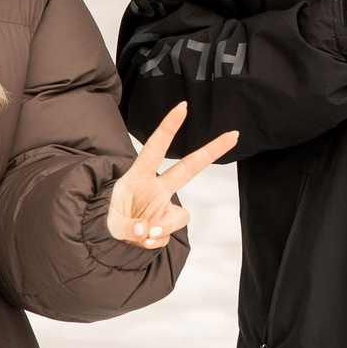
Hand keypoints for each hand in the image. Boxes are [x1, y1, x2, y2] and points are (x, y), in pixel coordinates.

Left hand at [107, 101, 238, 247]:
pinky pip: (169, 233)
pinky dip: (156, 241)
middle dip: (212, 150)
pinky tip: (145, 240)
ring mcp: (166, 205)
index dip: (168, 127)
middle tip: (234, 134)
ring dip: (163, 228)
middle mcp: (157, 187)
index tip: (183, 107)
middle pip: (189, 167)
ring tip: (144, 236)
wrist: (119, 237)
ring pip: (181, 215)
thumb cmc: (116, 218)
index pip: (155, 148)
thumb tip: (148, 232)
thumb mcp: (113, 223)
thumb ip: (128, 227)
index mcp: (140, 175)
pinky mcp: (171, 221)